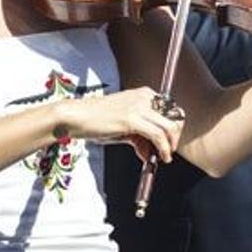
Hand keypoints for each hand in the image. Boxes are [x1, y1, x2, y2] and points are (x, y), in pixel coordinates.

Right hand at [57, 87, 184, 163]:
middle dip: (175, 137)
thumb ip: (139, 136)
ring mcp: (139, 106)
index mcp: (144, 94)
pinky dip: (163, 148)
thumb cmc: (95, 120)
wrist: (76, 116)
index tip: (168, 142)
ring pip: (170, 126)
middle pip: (175, 116)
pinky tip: (159, 157)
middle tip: (169, 151)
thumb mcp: (123, 126)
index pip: (171, 110)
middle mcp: (144, 97)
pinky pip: (157, 135)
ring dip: (170, 145)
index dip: (173, 128)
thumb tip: (149, 151)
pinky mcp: (132, 119)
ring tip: (164, 157)